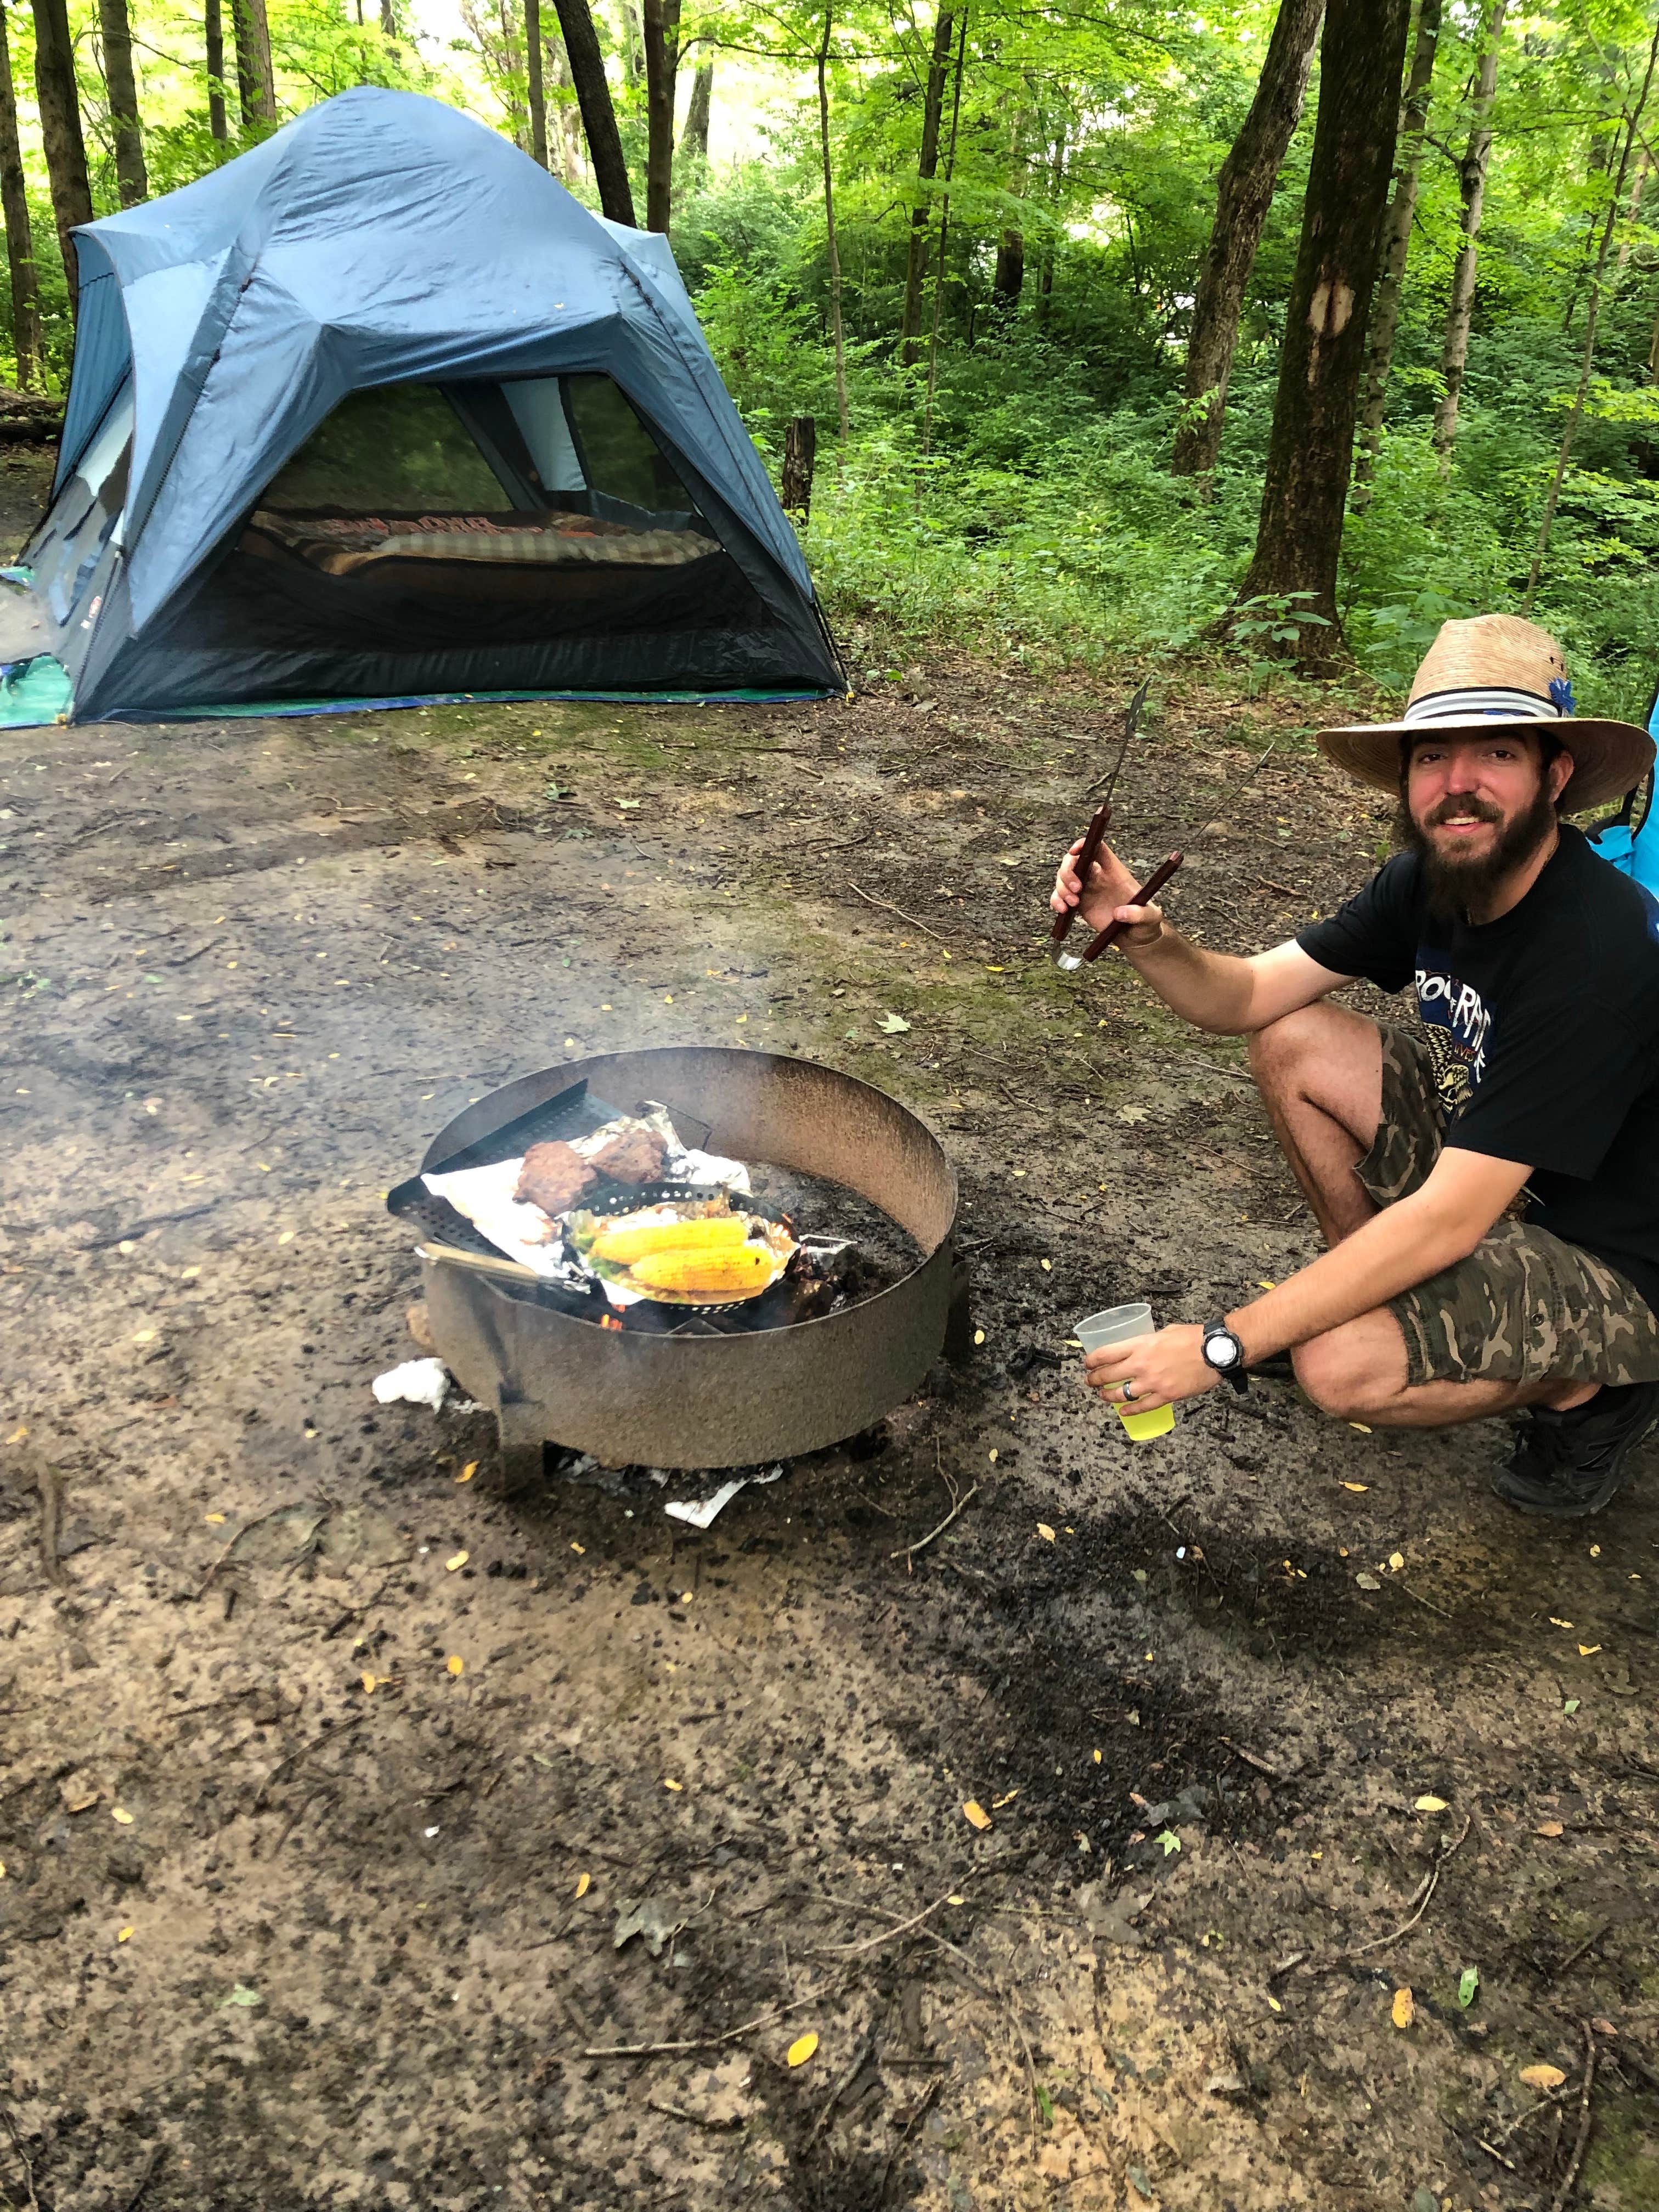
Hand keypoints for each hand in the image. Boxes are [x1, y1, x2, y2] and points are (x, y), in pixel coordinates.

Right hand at [1050, 835, 1164, 945]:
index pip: (1098, 848)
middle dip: (1068, 871)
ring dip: (1062, 887)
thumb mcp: (1150, 918)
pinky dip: (1056, 900)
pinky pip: (1060, 896)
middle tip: (1076, 889)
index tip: (1075, 851)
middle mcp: (1098, 877)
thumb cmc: (1145, 922)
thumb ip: (1139, 914)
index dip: (1085, 844)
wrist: (1136, 937)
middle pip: (1074, 860)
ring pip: (1063, 877)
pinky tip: (1063, 910)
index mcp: (1115, 872)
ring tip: (1073, 904)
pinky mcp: (1078, 904)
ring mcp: (1086, 890)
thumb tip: (1120, 913)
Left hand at [1082, 1324, 1218, 1408]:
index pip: (1106, 1354)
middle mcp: (1142, 1364)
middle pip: (1108, 1375)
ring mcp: (1153, 1382)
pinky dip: (1130, 1411)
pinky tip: (1123, 1411)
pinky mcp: (1166, 1396)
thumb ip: (1149, 1342)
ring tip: (1102, 1396)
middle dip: (1094, 1380)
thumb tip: (1141, 1347)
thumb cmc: (1193, 1337)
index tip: (1087, 1364)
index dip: (1092, 1360)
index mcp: (1141, 1345)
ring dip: (1108, 1396)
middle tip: (1090, 1382)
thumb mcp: (1165, 1332)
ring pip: (1121, 1394)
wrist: (1215, 1351)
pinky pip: (1142, 1407)